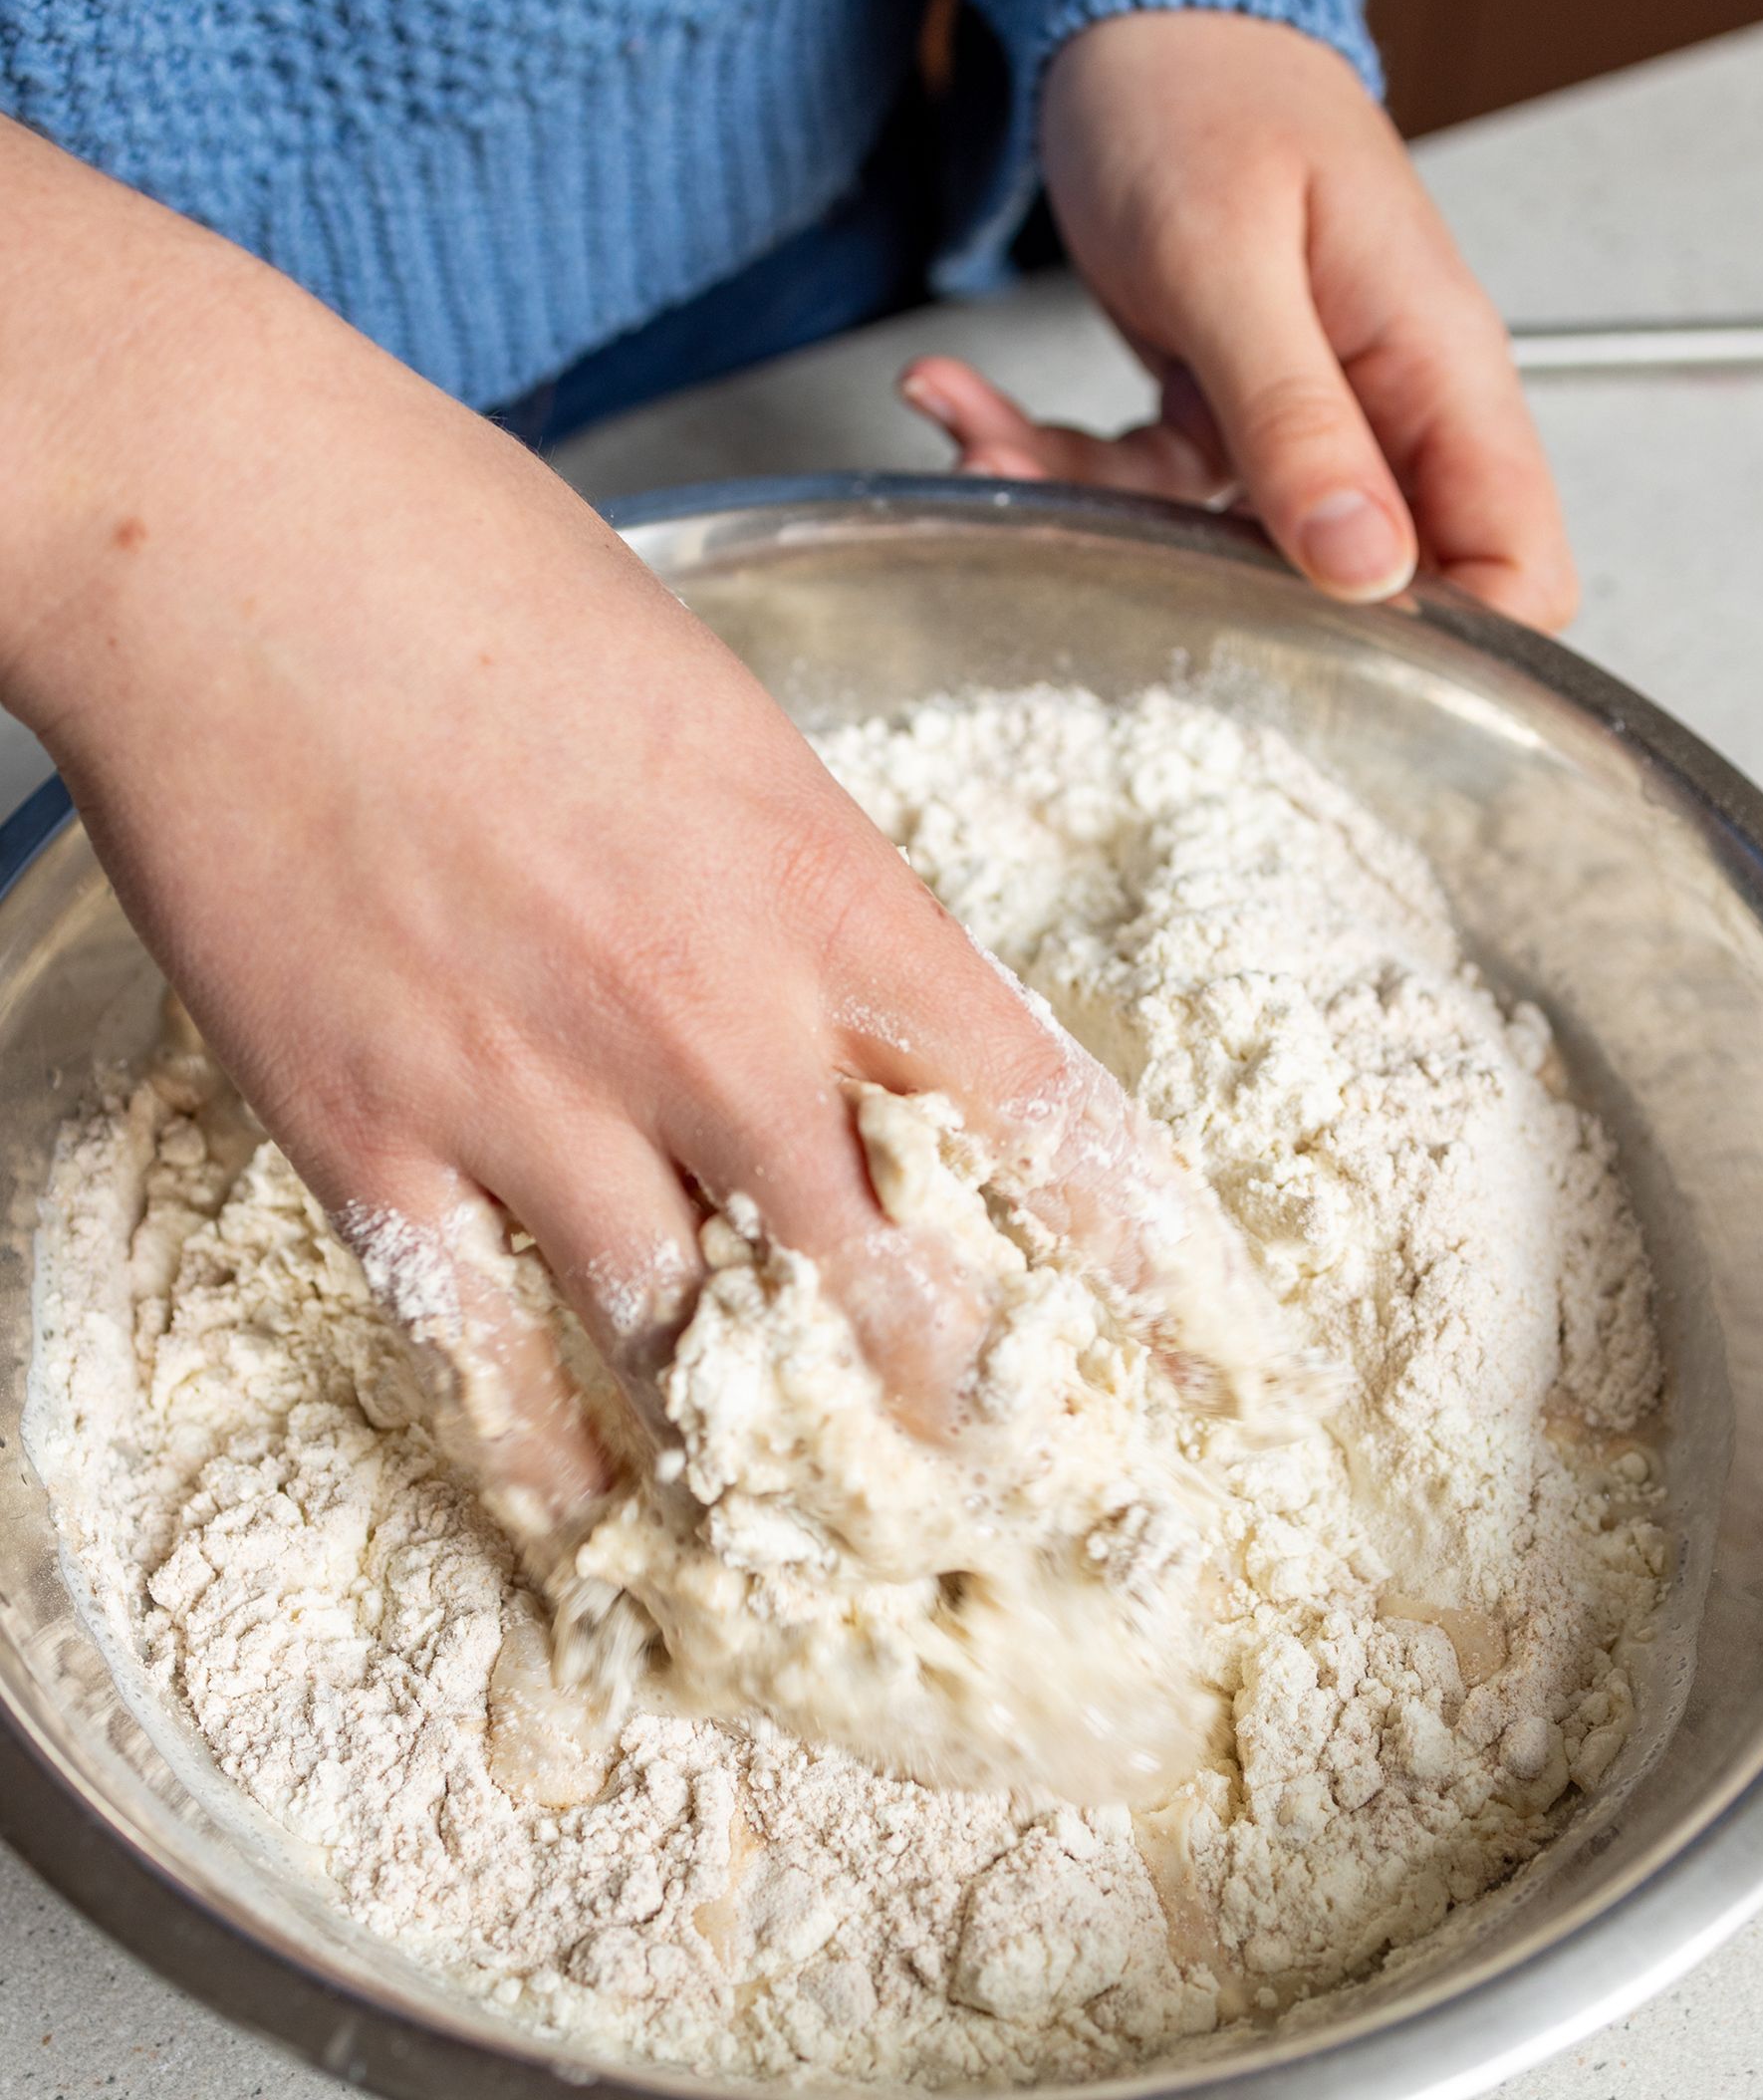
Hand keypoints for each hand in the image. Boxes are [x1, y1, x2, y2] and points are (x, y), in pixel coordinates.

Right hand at [0, 123, 1150, 1553]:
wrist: (226, 535)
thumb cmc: (484, 577)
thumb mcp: (735, 729)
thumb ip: (817, 896)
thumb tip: (875, 1024)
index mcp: (837, 897)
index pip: (1041, 1125)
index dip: (1134, 1265)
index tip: (1200, 1364)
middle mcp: (715, 1021)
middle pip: (891, 1285)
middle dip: (966, 1417)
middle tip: (1024, 1519)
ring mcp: (538, 1092)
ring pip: (698, 1350)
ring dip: (767, 1464)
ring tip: (831, 1563)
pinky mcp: (372, 1134)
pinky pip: (485, 1352)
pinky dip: (549, 1455)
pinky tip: (601, 1525)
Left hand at [900, 8, 1574, 626]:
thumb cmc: (1201, 83)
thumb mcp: (1231, 258)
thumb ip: (1301, 419)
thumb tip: (1372, 570)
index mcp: (1440, 369)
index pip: (1517, 564)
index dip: (1454, 640)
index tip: (1333, 663)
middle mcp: (1390, 405)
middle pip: (1374, 582)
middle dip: (1233, 595)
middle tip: (1111, 555)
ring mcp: (1306, 411)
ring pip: (1231, 547)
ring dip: (1095, 515)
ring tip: (982, 439)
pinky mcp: (1221, 403)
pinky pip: (1149, 488)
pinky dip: (1050, 460)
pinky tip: (965, 401)